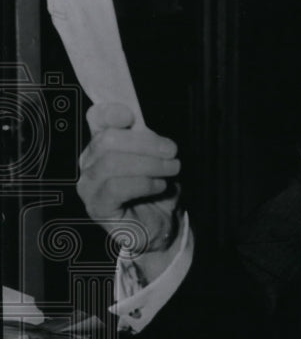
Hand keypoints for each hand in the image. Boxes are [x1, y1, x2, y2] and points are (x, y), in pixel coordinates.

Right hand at [77, 103, 181, 254]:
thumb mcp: (156, 160)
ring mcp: (89, 186)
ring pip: (112, 163)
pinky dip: (144, 183)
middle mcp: (90, 162)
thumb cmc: (156, 190)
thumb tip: (144, 129)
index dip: (110, 113)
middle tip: (172, 152)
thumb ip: (147, 141)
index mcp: (102, 144)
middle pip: (108, 140)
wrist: (161, 225)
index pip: (96, 118)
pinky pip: (116, 188)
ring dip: (149, 164)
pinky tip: (160, 186)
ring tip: (171, 170)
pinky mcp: (97, 207)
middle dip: (145, 143)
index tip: (131, 117)